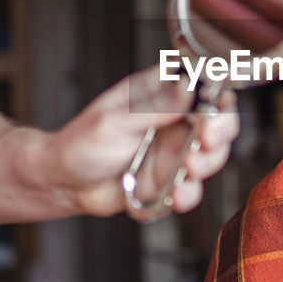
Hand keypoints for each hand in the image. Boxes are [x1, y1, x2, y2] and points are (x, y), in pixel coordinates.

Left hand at [32, 63, 238, 216]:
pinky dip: (189, 194)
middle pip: (219, 121)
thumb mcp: (115, 122)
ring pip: (212, 156)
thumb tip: (187, 87)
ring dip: (206, 166)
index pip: (204, 85)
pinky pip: (193, 188)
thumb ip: (154, 108)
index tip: (210, 115)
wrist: (63, 184)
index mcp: (161, 93)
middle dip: (219, 135)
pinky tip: (176, 196)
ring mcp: (174, 151)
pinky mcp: (171, 179)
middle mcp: (173, 119)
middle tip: (206, 145)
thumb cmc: (81, 143)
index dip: (217, 99)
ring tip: (186, 172)